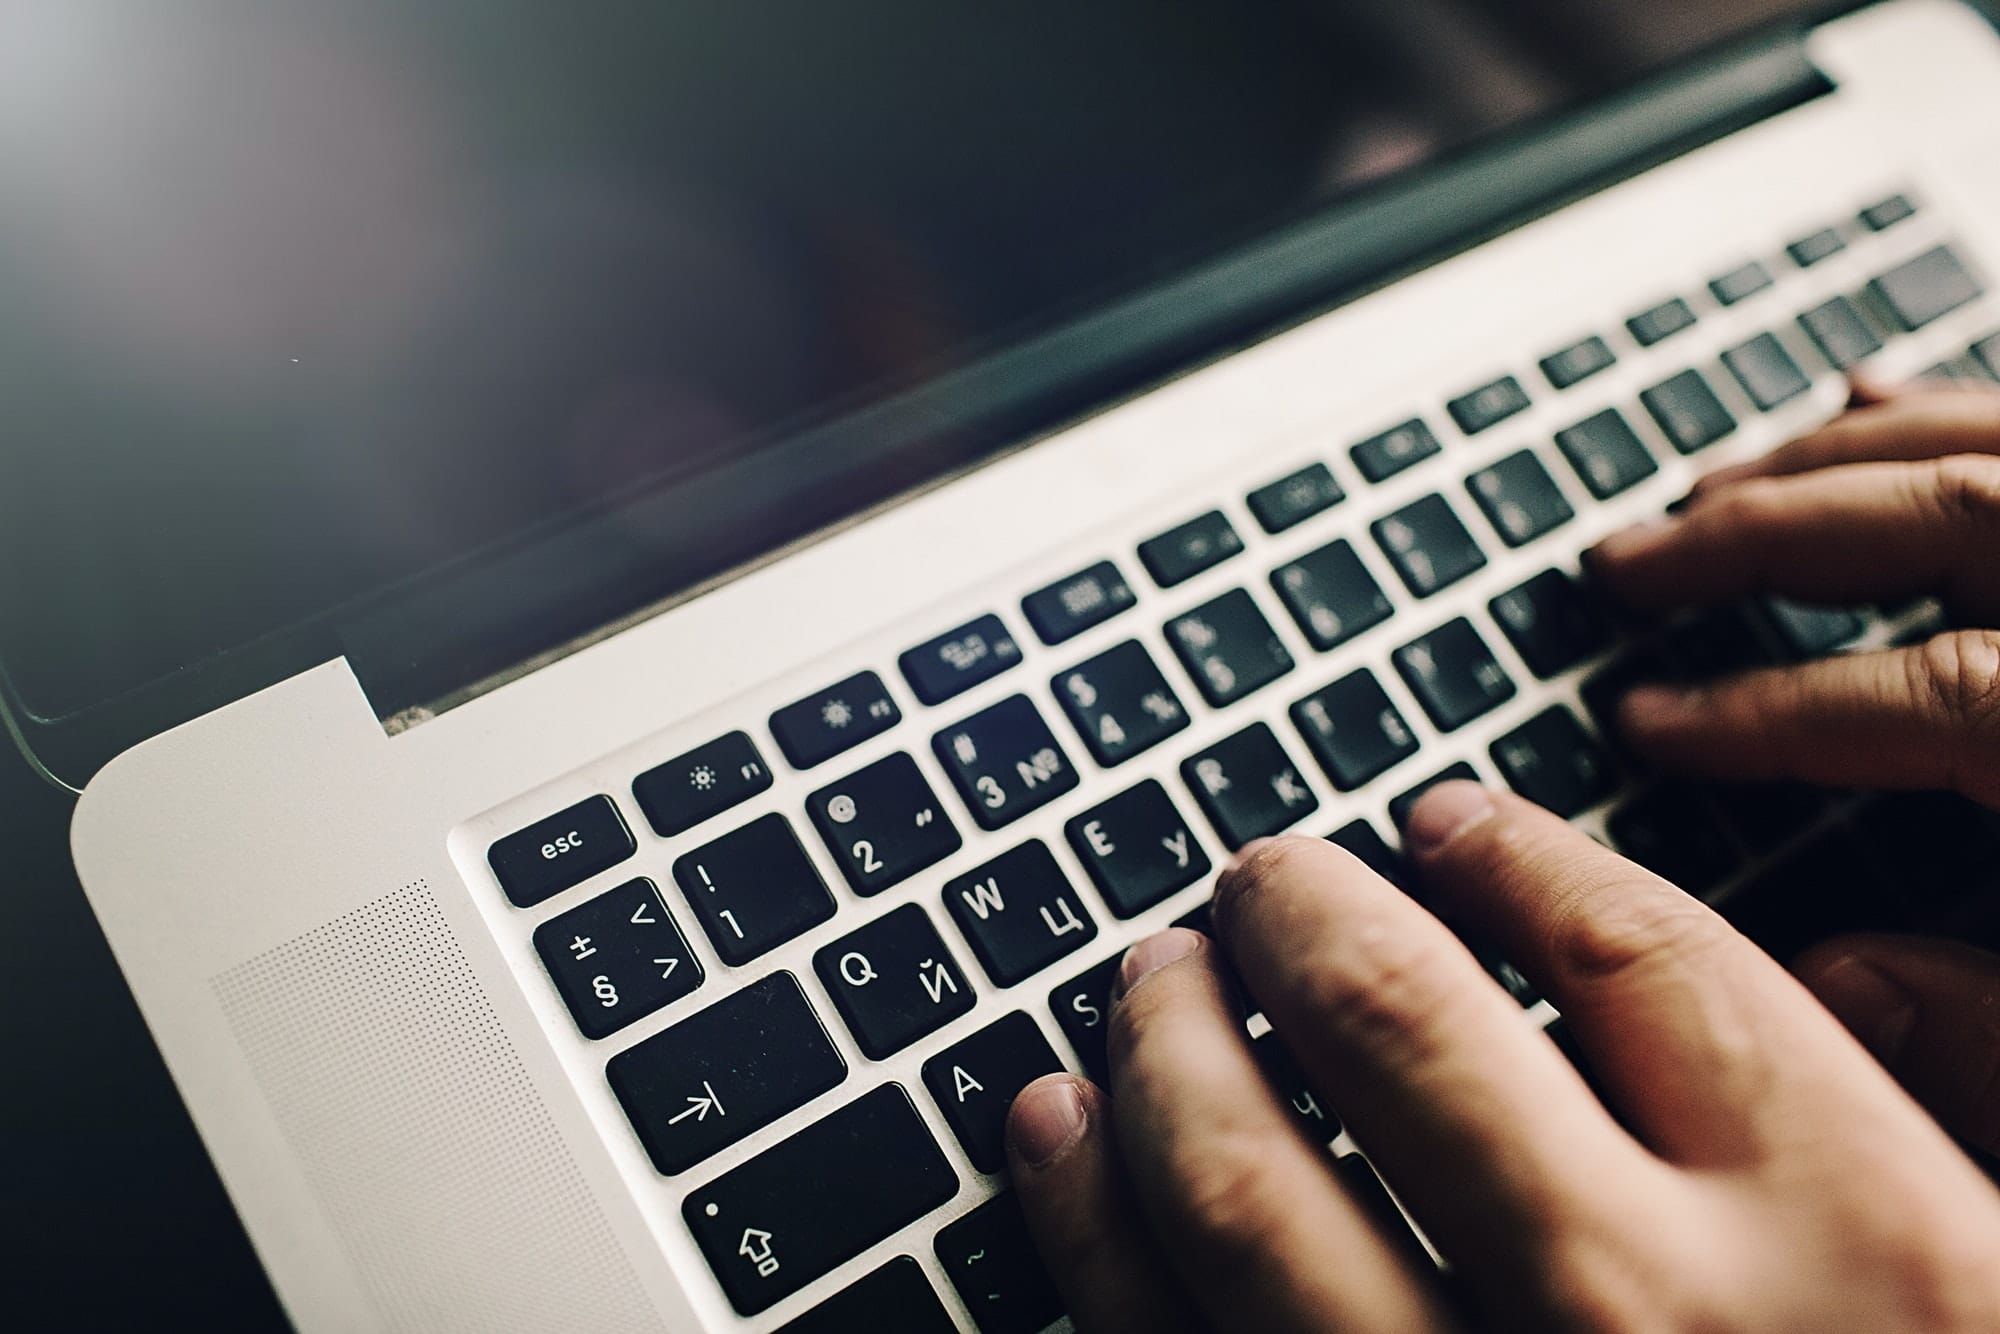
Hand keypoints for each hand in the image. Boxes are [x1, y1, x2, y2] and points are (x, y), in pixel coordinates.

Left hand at [1005, 793, 1999, 1331]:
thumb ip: (1941, 1121)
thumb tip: (1824, 982)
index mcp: (1862, 1242)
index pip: (1642, 954)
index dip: (1520, 855)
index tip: (1450, 822)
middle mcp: (1645, 1310)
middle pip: (1400, 1016)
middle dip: (1300, 911)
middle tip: (1259, 878)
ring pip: (1243, 1167)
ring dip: (1162, 1035)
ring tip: (1146, 973)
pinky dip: (1083, 1215)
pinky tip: (1052, 1127)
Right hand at [1588, 381, 1999, 1155]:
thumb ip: (1998, 1037)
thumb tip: (1835, 991)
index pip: (1921, 696)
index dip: (1761, 711)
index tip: (1646, 726)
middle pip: (1943, 516)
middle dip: (1755, 536)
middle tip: (1626, 566)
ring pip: (1988, 443)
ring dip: (1833, 454)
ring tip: (1713, 486)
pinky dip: (1948, 405)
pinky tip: (1873, 397)